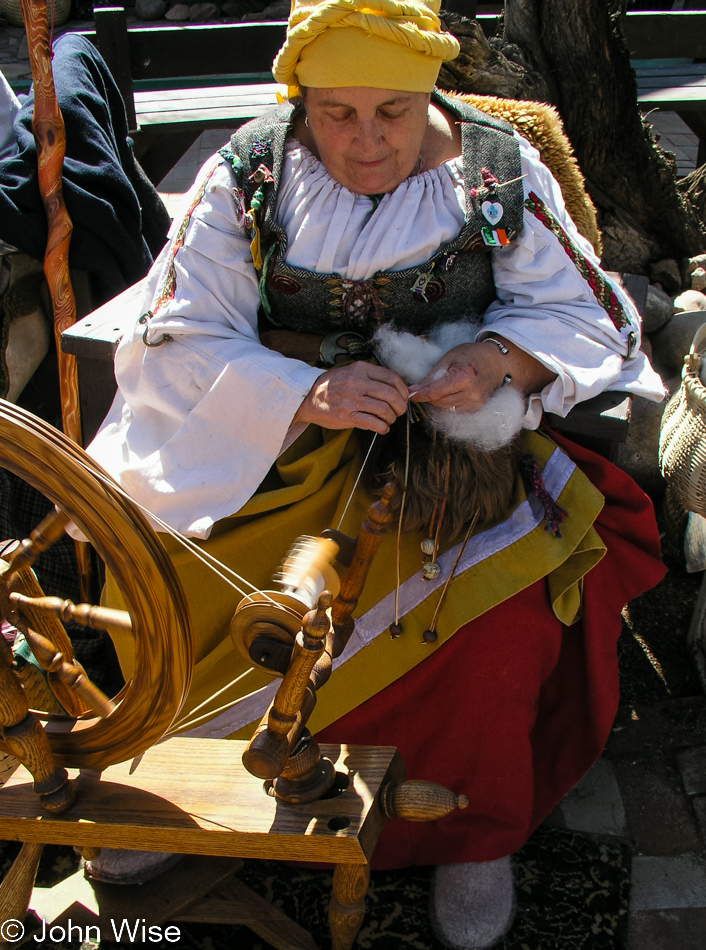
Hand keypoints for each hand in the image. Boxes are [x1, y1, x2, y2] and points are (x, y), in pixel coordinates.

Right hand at [293, 361, 407, 433]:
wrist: (308, 397)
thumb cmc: (332, 385)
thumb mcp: (351, 371)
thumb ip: (371, 377)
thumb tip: (395, 389)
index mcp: (361, 370)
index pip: (392, 378)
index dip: (403, 390)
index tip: (404, 397)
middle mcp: (358, 383)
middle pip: (391, 395)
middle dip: (400, 406)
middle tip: (399, 411)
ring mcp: (352, 400)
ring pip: (384, 410)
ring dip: (391, 417)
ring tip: (389, 420)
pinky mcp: (347, 416)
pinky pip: (372, 423)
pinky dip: (382, 427)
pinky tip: (382, 428)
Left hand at [410, 343, 505, 411]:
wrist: (497, 362)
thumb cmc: (473, 355)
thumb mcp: (449, 358)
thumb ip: (431, 376)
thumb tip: (413, 390)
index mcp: (463, 378)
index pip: (434, 392)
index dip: (419, 394)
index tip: (409, 394)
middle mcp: (471, 394)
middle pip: (438, 402)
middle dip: (429, 395)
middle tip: (428, 385)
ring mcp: (475, 404)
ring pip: (445, 408)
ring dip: (438, 400)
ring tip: (443, 386)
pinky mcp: (477, 410)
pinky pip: (454, 411)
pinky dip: (448, 403)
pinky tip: (453, 392)